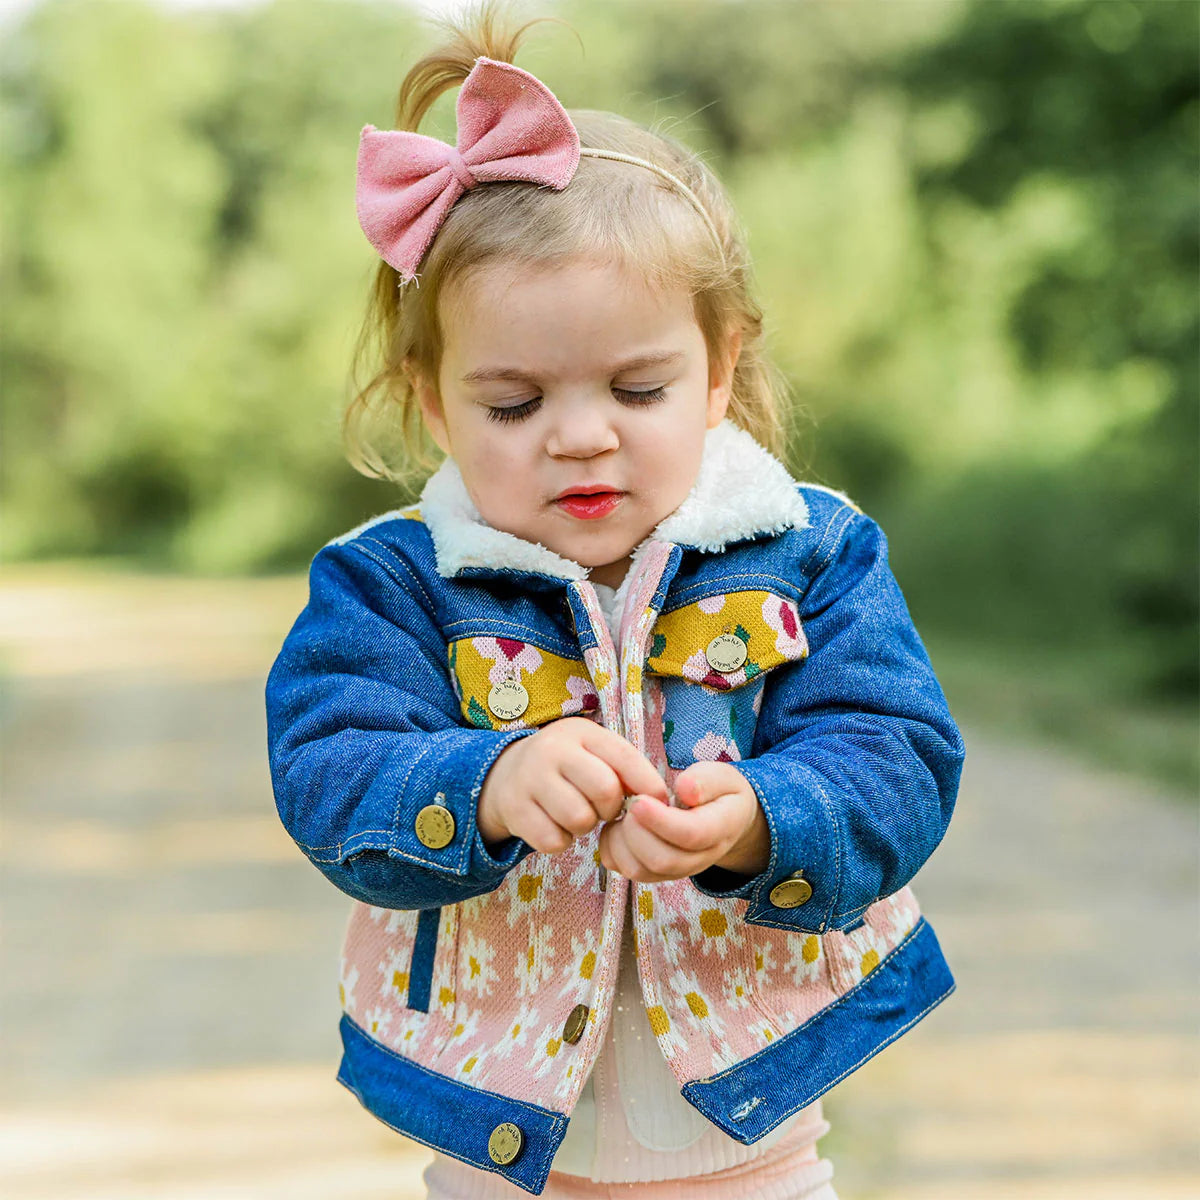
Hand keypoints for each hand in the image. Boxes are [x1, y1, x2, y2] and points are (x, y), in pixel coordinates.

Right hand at [478, 717, 668, 853]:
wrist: (506, 774)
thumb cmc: (567, 766)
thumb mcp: (593, 753)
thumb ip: (624, 769)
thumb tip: (658, 800)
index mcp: (581, 732)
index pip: (625, 757)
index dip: (647, 785)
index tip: (656, 802)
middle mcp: (552, 749)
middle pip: (605, 791)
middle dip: (611, 808)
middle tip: (602, 808)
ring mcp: (530, 778)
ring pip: (580, 819)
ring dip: (585, 826)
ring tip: (577, 813)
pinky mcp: (514, 809)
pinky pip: (554, 841)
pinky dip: (561, 840)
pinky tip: (556, 825)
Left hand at [598, 761, 769, 882]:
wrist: (724, 819)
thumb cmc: (719, 793)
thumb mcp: (723, 776)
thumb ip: (706, 780)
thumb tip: (685, 789)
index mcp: (720, 829)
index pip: (692, 834)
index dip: (661, 820)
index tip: (640, 800)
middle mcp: (699, 858)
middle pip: (662, 859)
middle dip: (637, 830)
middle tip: (632, 801)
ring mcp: (675, 870)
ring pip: (640, 870)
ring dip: (622, 840)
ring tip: (626, 812)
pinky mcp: (653, 873)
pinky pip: (624, 869)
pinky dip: (612, 847)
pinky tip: (619, 824)